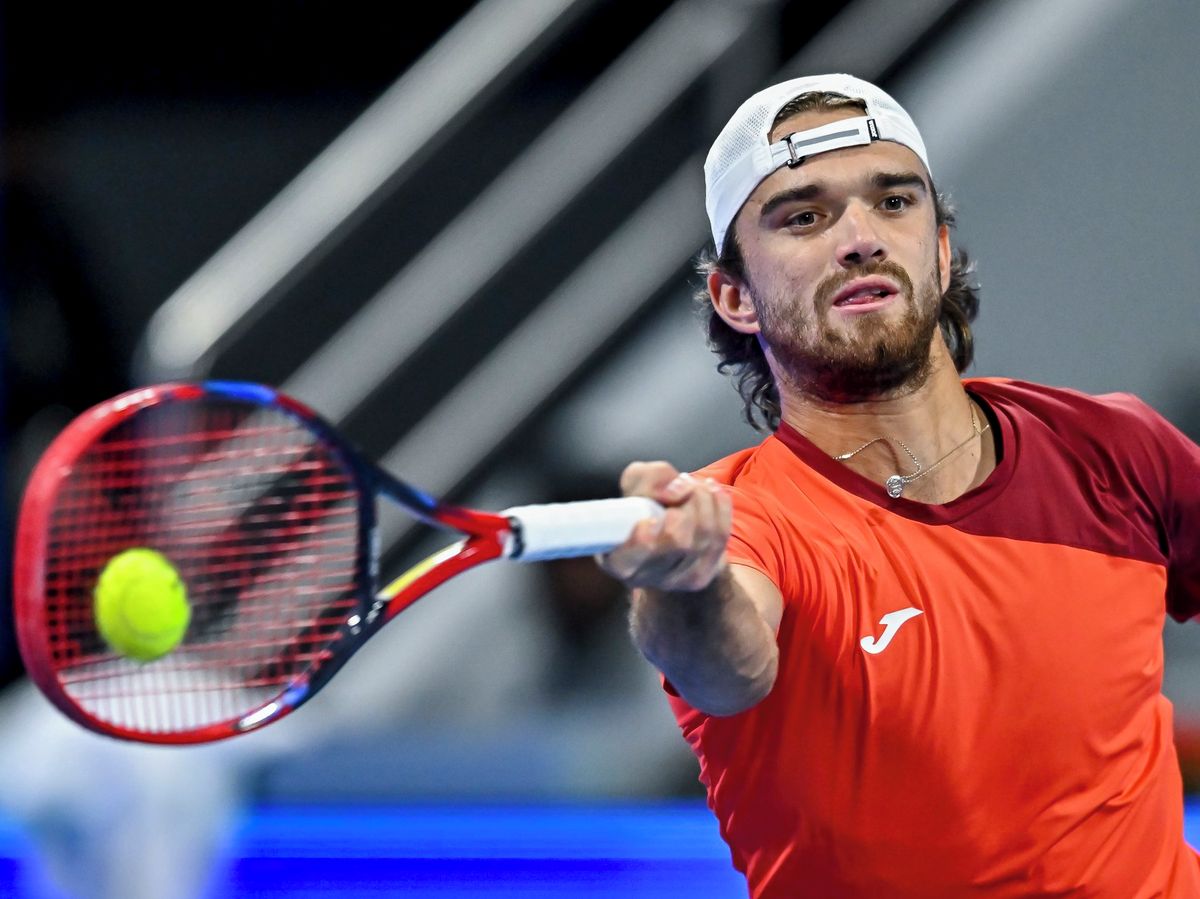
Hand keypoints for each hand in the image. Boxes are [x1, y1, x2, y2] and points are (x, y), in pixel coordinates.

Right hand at [598, 461, 730, 592]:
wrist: (667, 526)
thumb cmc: (644, 503)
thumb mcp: (636, 481)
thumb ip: (648, 479)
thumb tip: (675, 492)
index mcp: (617, 559)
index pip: (628, 559)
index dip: (642, 540)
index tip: (649, 519)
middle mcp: (644, 576)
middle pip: (677, 542)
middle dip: (686, 505)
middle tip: (680, 488)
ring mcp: (675, 580)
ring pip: (703, 537)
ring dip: (703, 500)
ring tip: (695, 486)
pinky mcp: (701, 576)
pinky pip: (721, 537)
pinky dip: (720, 506)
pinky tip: (712, 491)